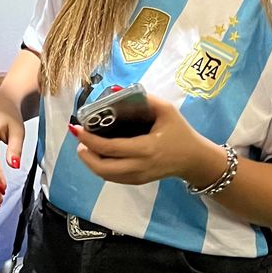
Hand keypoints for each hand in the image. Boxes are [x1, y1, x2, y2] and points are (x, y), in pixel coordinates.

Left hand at [70, 95, 224, 186]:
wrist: (194, 159)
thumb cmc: (180, 132)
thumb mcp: (167, 111)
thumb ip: (145, 99)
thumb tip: (118, 90)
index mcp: (146, 148)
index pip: (110, 148)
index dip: (90, 139)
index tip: (77, 128)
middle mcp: (139, 166)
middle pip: (103, 168)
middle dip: (85, 154)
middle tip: (79, 138)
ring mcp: (137, 177)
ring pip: (105, 175)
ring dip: (90, 162)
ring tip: (85, 146)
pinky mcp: (137, 181)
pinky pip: (113, 178)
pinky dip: (100, 167)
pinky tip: (98, 154)